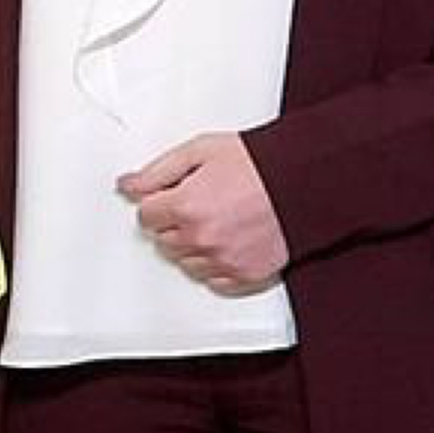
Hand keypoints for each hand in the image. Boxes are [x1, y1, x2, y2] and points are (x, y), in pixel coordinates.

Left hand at [119, 132, 290, 293]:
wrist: (307, 179)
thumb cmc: (259, 162)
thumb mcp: (201, 150)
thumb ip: (158, 171)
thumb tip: (127, 185)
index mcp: (185, 206)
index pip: (145, 217)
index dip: (159, 204)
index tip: (174, 196)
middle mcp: (201, 238)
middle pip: (164, 242)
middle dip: (175, 224)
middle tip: (200, 205)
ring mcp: (224, 260)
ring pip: (186, 264)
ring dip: (194, 247)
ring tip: (218, 222)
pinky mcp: (246, 275)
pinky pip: (215, 282)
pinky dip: (217, 266)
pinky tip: (229, 242)